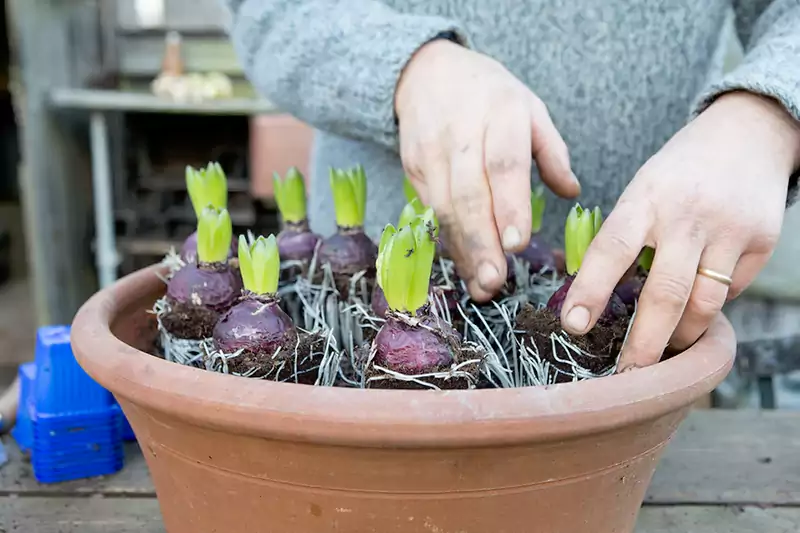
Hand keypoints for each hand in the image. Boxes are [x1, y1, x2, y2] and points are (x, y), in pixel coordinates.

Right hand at [395, 39, 580, 300]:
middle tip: (495, 282)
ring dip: (464, 251)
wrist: (426, 73)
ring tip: (483, 287)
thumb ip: (551, 151)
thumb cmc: (488, 95)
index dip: (509, 206)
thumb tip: (572, 193)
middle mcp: (462, 135)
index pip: (503, 164)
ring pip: (445, 210)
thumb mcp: (529, 107)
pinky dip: (450, 242)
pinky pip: (432, 212)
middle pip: (468, 195)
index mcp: (500, 114)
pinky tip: (466, 267)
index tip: (517, 244)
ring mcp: (431, 153)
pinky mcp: (413, 169)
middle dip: (481, 242)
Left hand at [561, 92, 799, 369]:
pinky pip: (731, 291)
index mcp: (645, 199)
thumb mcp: (641, 189)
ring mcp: (728, 229)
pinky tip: (696, 307)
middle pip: (665, 292)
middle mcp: (687, 216)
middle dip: (644, 342)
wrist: (747, 133)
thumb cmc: (678, 172)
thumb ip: (622, 236)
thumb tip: (591, 293)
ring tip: (661, 351)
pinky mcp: (761, 242)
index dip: (591, 291)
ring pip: (704, 303)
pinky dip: (710, 307)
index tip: (573, 325)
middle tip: (626, 373)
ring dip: (679, 336)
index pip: (611, 250)